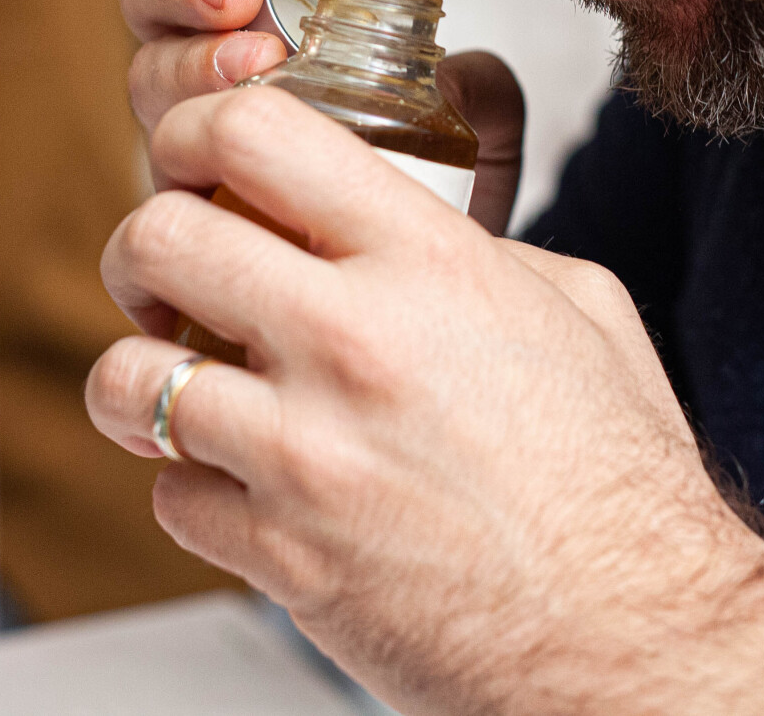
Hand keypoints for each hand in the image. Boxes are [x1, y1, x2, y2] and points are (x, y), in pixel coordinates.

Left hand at [85, 88, 763, 715]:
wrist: (634, 633)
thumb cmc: (616, 480)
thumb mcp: (580, 308)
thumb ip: (477, 249)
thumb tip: (402, 229)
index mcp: (430, 262)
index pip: (253, 131)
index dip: (195, 129)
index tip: (194, 156)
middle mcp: (356, 342)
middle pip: (160, 237)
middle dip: (144, 254)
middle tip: (168, 281)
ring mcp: (307, 453)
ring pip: (129, 377)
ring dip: (144, 380)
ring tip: (181, 388)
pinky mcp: (281, 554)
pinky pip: (169, 494)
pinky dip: (194, 489)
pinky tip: (248, 485)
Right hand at [117, 0, 525, 231]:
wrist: (415, 280)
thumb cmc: (431, 171)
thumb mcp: (475, 117)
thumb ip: (476, 86)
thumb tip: (455, 81)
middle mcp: (207, 42)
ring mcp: (185, 119)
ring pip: (148, 71)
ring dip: (192, 62)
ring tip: (254, 69)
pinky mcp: (183, 198)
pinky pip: (163, 173)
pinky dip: (194, 165)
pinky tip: (240, 173)